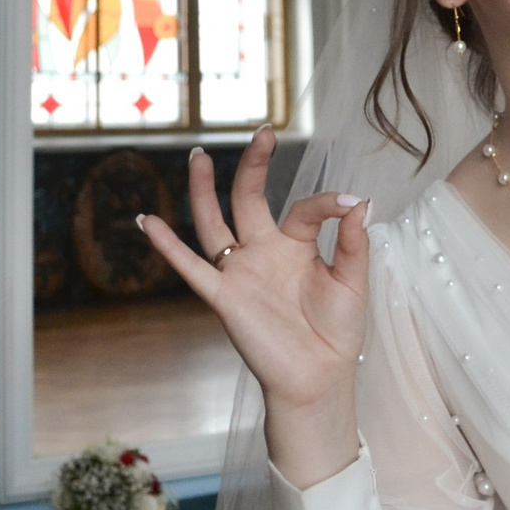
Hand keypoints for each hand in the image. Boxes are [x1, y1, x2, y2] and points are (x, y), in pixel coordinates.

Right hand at [139, 128, 369, 487]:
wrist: (320, 378)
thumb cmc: (337, 332)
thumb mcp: (353, 281)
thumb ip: (353, 242)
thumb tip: (362, 200)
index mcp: (296, 245)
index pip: (305, 207)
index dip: (328, 202)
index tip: (351, 203)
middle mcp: (264, 252)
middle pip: (249, 199)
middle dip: (254, 165)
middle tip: (262, 131)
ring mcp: (240, 272)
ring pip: (213, 223)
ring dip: (203, 191)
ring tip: (196, 155)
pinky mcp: (224, 297)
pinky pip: (191, 268)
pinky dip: (167, 246)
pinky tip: (147, 221)